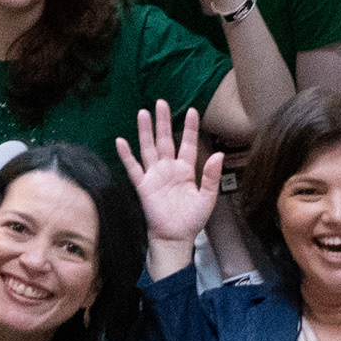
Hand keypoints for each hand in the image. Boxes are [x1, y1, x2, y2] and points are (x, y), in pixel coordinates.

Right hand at [116, 101, 223, 249]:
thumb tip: (218, 154)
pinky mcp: (143, 186)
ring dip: (145, 131)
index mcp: (186, 170)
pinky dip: (126, 155)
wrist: (175, 238)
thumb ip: (212, 176)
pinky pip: (133, 168)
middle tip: (161, 102)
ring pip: (149, 148)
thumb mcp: (208, 198)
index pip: (188, 144)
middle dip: (163, 122)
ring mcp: (154, 176)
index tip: (192, 110)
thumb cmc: (191, 220)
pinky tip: (121, 141)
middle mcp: (169, 169)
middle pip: (165, 140)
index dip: (190, 128)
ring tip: (142, 113)